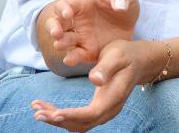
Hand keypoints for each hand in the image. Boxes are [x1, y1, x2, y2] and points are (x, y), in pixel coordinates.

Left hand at [31, 39, 167, 131]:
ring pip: (79, 124)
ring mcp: (105, 111)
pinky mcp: (99, 109)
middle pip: (82, 124)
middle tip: (37, 112)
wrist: (141, 61)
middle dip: (59, 120)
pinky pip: (79, 119)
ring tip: (37, 110)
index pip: (92, 113)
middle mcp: (110, 109)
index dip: (73, 116)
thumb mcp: (118, 54)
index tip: (54, 114)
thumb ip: (106, 67)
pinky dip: (62, 116)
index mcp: (115, 96)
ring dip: (58, 120)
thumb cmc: (128, 54)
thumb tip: (95, 80)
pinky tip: (48, 109)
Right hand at [44, 0, 138, 66]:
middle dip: (53, 28)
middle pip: (56, 23)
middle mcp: (76, 21)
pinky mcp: (87, 50)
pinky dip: (72, 58)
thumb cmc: (122, 0)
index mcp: (81, 3)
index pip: (65, 4)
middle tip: (56, 32)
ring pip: (63, 40)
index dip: (63, 9)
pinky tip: (70, 60)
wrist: (131, 22)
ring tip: (60, 45)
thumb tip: (119, 5)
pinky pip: (76, 55)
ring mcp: (80, 37)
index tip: (67, 13)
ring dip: (60, 43)